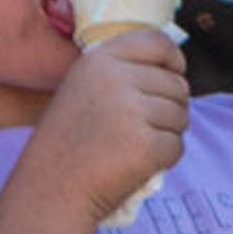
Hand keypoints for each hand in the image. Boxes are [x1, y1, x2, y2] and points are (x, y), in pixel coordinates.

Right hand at [31, 27, 189, 222]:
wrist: (51, 190)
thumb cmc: (68, 144)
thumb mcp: (82, 90)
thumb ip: (120, 74)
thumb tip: (174, 73)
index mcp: (99, 60)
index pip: (157, 43)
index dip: (174, 60)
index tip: (175, 75)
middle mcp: (115, 79)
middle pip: (176, 85)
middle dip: (170, 109)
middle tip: (142, 130)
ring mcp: (131, 111)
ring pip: (181, 116)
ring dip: (167, 135)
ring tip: (134, 148)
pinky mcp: (145, 145)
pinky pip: (177, 145)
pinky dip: (165, 159)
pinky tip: (138, 165)